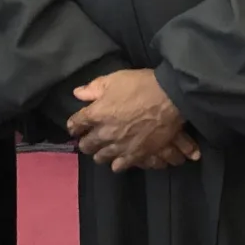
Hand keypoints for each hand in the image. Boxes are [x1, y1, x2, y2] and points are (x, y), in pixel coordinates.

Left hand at [66, 70, 198, 172]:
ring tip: (103, 150)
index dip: (75, 125)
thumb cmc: (141, 85)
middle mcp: (104, 133)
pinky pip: (119, 166)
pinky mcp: (135, 155)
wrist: (169, 98)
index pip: (76, 124)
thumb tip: (77, 93)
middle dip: (86, 141)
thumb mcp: (115, 79)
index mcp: (96, 113)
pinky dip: (116, 163)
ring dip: (100, 153)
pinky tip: (118, 159)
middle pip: (86, 145)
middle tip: (88, 139)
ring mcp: (119, 146)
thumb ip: (94, 88)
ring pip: (101, 157)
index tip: (76, 125)